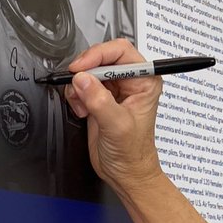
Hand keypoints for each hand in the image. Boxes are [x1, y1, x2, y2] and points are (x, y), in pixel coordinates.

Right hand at [64, 39, 164, 196]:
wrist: (125, 172)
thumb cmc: (133, 153)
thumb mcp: (117, 126)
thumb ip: (99, 101)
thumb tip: (83, 79)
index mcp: (146, 81)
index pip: (121, 51)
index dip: (99, 54)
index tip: (81, 67)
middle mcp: (132, 81)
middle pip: (102, 57)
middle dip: (86, 72)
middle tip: (77, 87)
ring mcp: (115, 89)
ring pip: (89, 71)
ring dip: (79, 86)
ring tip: (84, 105)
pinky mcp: (101, 98)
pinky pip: (82, 84)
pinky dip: (76, 95)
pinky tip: (83, 111)